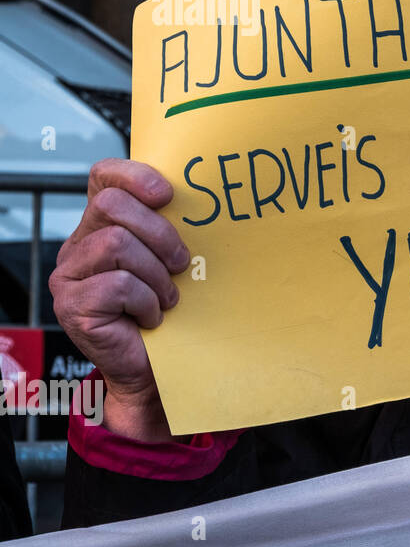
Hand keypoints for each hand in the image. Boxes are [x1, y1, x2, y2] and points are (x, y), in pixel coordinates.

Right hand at [49, 158, 189, 441]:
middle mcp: (76, 248)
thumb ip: (170, 228)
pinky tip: (152, 318)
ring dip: (155, 274)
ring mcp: (68, 278)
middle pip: (112, 207)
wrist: (154, 370)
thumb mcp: (170, 261)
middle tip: (181, 263)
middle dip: (159, 233)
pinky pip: (118, 285)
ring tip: (166, 298)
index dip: (135, 176)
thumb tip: (205, 197)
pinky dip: (147, 301)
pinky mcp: (72, 307)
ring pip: (117, 245)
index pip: (104, 177)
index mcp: (100, 227)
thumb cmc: (168, 312)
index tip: (169, 195)